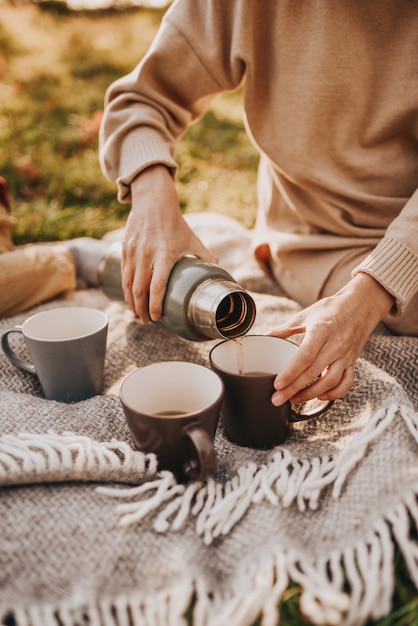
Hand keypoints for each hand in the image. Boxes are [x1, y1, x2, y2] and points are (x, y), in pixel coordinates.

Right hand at [121, 165, 216, 320]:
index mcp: (165, 254)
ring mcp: (133, 252)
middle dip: (141, 309)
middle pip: (139, 290)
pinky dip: (125, 289)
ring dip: (131, 302)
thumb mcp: (192, 239)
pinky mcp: (124, 249)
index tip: (157, 317)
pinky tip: (130, 298)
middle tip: (147, 321)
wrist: (153, 201)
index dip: (155, 305)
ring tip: (138, 313)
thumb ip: (205, 255)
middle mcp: (146, 254)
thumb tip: (219, 269)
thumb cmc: (175, 223)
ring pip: (128, 284)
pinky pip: (123, 274)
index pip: (157, 286)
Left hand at [269, 273, 394, 405]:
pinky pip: (346, 382)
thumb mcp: (306, 314)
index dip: (290, 372)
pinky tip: (320, 396)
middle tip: (277, 398)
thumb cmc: (332, 309)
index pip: (305, 356)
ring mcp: (346, 355)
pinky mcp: (353, 361)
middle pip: (313, 372)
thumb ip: (286, 328)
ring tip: (294, 399)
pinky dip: (334, 393)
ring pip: (330, 381)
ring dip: (311, 394)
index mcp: (321, 330)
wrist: (361, 305)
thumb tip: (267, 337)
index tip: (277, 384)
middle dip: (293, 388)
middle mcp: (335, 344)